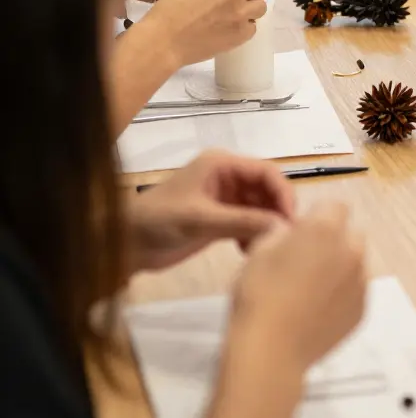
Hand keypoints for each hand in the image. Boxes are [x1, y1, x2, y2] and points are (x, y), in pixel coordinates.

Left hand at [128, 151, 293, 272]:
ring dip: (266, 226)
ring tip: (266, 249)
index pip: (267, 172)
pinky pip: (249, 223)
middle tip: (286, 239)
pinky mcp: (221, 219)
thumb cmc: (157, 222)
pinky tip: (249, 253)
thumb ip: (242, 221)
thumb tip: (283, 227)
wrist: (123, 246)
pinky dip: (254, 236)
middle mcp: (228, 177)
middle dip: (277, 211)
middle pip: (267, 189)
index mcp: (222, 164)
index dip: (283, 193)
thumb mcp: (200, 219)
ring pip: (260, 208)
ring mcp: (225, 199)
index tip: (291, 221)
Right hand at [145, 0, 267, 67]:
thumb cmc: (171, 11)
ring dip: (251, 11)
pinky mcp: (242, 32)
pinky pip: (253, 28)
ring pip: (261, 7)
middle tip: (239, 3)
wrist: (163, 39)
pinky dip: (244, 29)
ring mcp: (242, 11)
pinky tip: (227, 31)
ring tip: (233, 17)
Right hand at [231, 202, 366, 372]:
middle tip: (306, 261)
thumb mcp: (259, 251)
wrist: (271, 351)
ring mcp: (361, 281)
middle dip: (334, 241)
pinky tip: (317, 311)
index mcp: (326, 228)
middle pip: (351, 234)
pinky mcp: (362, 310)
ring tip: (311, 291)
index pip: (335, 206)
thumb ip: (282, 231)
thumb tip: (292, 231)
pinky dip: (342, 295)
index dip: (318, 217)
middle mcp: (351, 250)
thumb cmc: (259, 294)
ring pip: (355, 263)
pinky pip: (356, 291)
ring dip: (340, 267)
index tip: (300, 234)